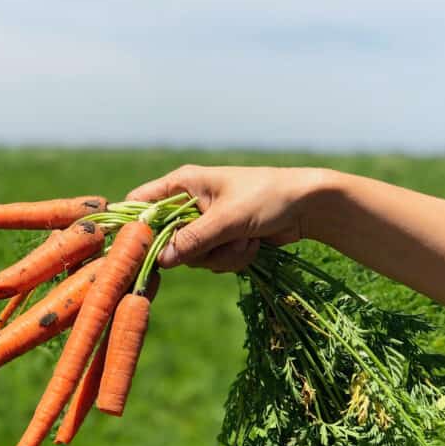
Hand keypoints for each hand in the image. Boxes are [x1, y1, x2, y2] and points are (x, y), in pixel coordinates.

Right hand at [126, 165, 321, 271]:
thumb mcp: (227, 218)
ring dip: (222, 255)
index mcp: (183, 184)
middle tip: (222, 240)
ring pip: (192, 257)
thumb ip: (193, 240)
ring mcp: (205, 224)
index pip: (140, 202)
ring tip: (246, 239)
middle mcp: (189, 203)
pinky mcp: (221, 241)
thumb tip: (161, 261)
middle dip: (197, 249)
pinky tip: (253, 244)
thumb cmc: (267, 197)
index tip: (143, 249)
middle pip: (167, 240)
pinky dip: (234, 258)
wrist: (308, 207)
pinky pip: (213, 261)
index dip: (136, 226)